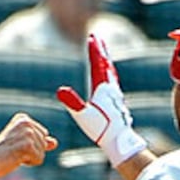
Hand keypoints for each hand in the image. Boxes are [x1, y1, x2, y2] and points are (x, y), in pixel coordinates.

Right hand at [0, 114, 57, 179]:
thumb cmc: (3, 153)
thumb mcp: (22, 144)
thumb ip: (39, 141)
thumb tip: (54, 142)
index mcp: (23, 118)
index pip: (43, 134)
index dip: (32, 144)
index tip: (15, 145)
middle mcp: (26, 122)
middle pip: (45, 142)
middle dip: (33, 151)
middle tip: (15, 151)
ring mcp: (27, 133)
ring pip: (43, 152)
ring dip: (30, 157)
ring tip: (15, 155)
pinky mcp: (28, 145)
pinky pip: (39, 159)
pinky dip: (30, 163)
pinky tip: (16, 159)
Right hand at [56, 34, 145, 166]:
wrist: (120, 141)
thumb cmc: (101, 129)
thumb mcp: (82, 116)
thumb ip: (72, 102)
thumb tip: (60, 90)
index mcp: (102, 88)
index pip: (97, 64)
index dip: (94, 51)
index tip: (92, 38)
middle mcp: (111, 89)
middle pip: (106, 64)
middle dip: (101, 51)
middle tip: (97, 38)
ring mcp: (115, 95)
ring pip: (111, 72)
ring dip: (106, 61)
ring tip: (103, 55)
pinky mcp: (117, 102)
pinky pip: (113, 82)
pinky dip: (109, 73)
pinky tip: (109, 79)